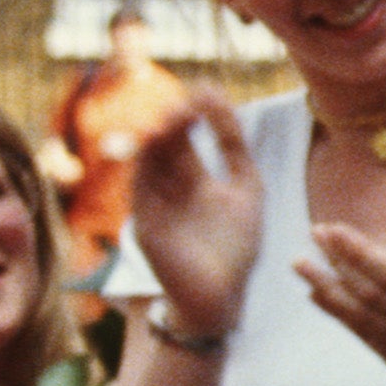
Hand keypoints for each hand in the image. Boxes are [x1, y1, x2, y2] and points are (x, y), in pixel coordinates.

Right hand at [129, 82, 261, 338]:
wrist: (223, 296)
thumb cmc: (236, 246)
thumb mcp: (246, 187)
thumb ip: (235, 147)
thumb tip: (222, 100)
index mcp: (193, 178)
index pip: (186, 135)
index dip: (195, 111)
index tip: (208, 88)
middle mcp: (169, 186)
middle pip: (165, 141)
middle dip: (176, 116)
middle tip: (192, 98)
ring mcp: (154, 202)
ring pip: (148, 159)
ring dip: (160, 135)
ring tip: (178, 114)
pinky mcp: (144, 222)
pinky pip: (139, 186)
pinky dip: (146, 163)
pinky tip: (158, 142)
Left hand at [305, 162, 385, 385]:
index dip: (358, 252)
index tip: (330, 229)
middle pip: (372, 292)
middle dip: (339, 263)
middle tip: (314, 236)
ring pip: (361, 315)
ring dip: (327, 288)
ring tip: (301, 264)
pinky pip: (361, 333)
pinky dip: (336, 311)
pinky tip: (317, 291)